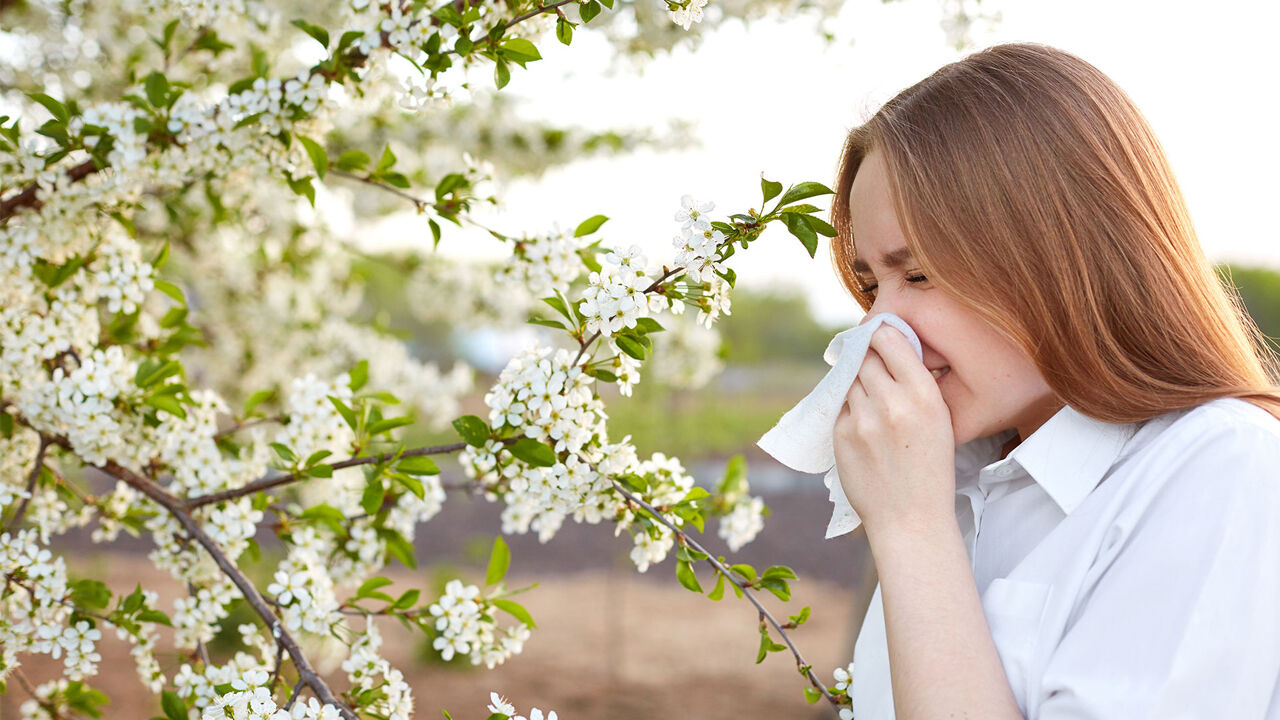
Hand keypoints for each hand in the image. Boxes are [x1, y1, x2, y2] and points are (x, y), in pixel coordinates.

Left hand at [833, 325, 956, 535]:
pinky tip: (865, 428)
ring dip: (857, 385)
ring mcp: (863, 419)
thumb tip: (888, 348)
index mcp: (924, 395)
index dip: (880, 334)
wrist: (911, 519)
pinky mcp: (842, 435)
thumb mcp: (940, 420)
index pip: (890, 340)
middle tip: (873, 370)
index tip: (878, 336)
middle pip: (865, 357)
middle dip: (868, 359)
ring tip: (873, 406)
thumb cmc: (929, 469)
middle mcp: (892, 402)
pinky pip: (841, 406)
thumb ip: (915, 384)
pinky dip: (849, 410)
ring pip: (850, 380)